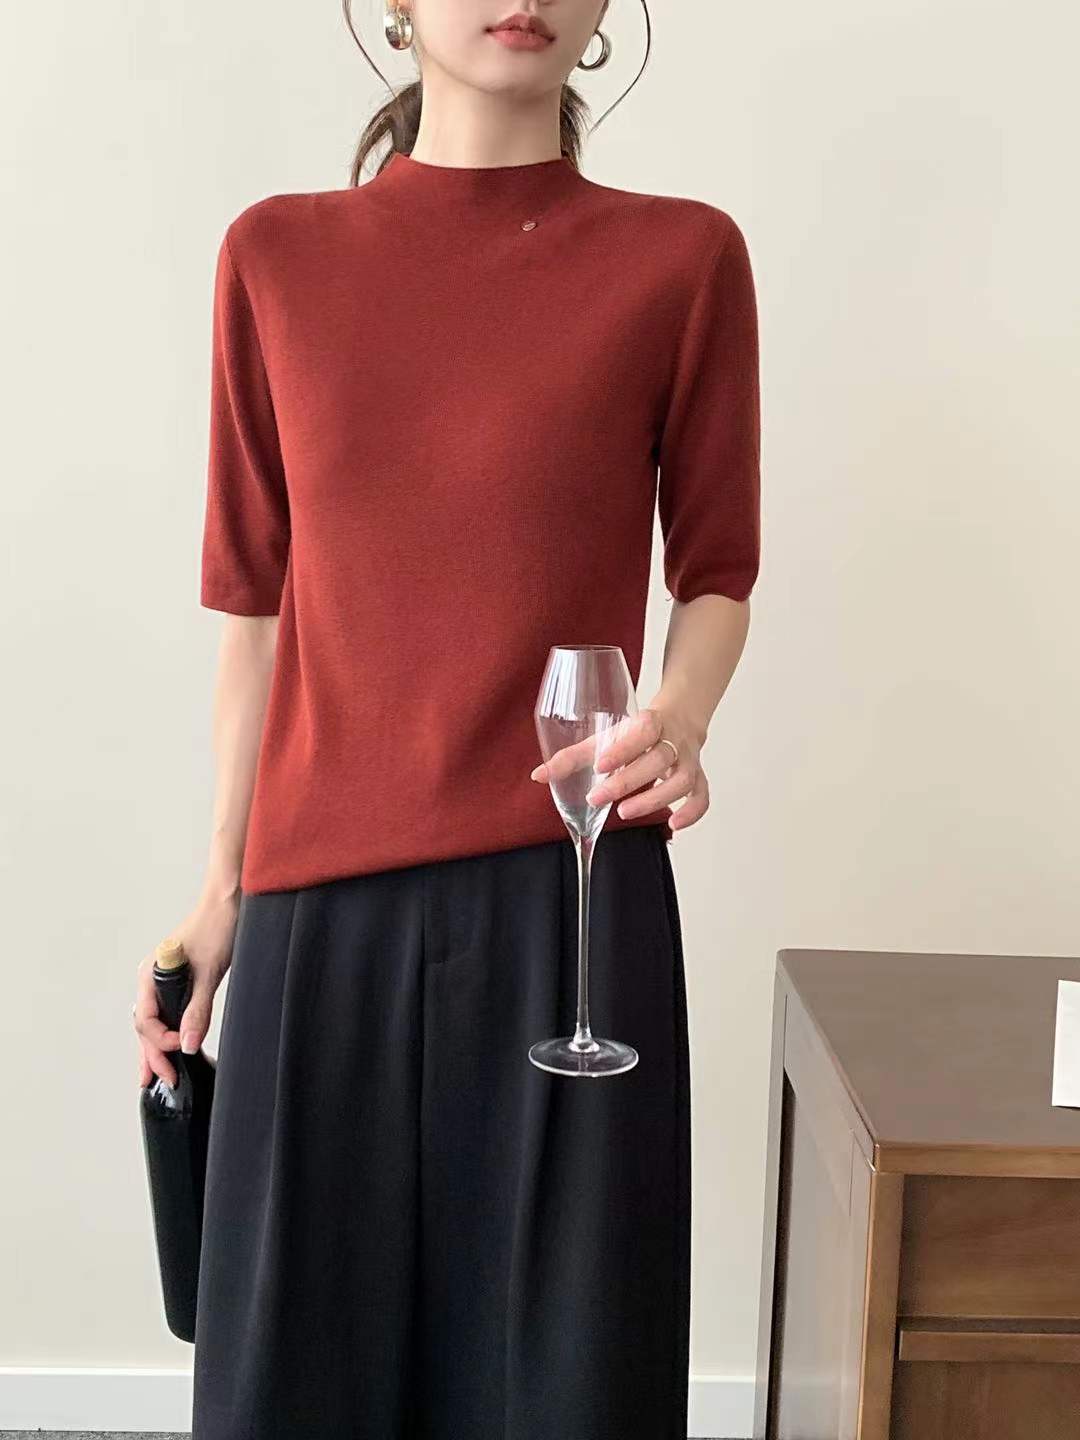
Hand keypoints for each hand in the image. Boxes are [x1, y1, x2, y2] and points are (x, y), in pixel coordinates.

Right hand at [133, 891, 239, 1087]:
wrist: (229, 901)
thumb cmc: (217, 927)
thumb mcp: (209, 972)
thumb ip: (197, 1009)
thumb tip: (188, 1045)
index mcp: (151, 975)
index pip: (146, 1020)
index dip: (161, 1041)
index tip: (181, 1051)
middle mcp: (152, 978)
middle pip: (146, 1025)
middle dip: (153, 1055)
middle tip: (166, 1082)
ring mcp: (164, 980)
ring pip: (154, 1021)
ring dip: (155, 1048)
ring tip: (155, 1077)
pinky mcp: (179, 980)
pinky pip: (166, 1012)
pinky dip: (167, 1032)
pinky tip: (173, 1046)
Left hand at [529, 705, 707, 834]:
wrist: (680, 720)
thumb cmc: (637, 732)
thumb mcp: (607, 737)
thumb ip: (574, 757)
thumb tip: (538, 776)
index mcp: (651, 722)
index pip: (642, 730)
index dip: (624, 748)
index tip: (600, 765)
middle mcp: (673, 740)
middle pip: (658, 759)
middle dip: (628, 780)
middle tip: (599, 798)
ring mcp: (689, 760)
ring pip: (682, 779)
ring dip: (655, 798)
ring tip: (626, 813)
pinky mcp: (698, 778)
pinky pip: (702, 796)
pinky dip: (692, 812)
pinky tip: (673, 825)